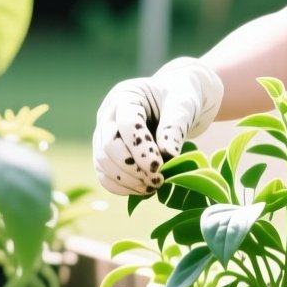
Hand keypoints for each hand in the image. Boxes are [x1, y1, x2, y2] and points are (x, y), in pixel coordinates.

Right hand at [91, 57, 223, 196]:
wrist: (175, 101)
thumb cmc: (180, 97)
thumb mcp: (183, 105)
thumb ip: (175, 127)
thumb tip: (168, 155)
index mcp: (126, 96)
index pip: (126, 124)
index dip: (141, 149)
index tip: (159, 167)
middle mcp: (109, 114)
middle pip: (107, 146)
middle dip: (132, 168)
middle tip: (158, 180)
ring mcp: (103, 133)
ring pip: (102, 162)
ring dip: (126, 180)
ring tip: (154, 186)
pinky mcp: (106, 152)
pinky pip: (104, 174)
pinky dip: (121, 187)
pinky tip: (143, 190)